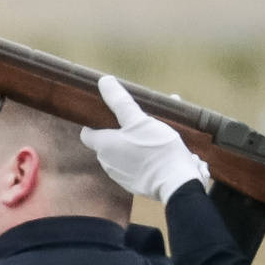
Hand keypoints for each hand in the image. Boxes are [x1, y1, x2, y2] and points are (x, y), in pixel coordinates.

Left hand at [79, 74, 208, 200]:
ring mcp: (122, 175)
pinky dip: (148, 152)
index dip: (95, 122)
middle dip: (124, 128)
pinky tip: (166, 144)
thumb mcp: (139, 120)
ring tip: (161, 128)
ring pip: (126, 150)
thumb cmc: (155, 149)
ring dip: (139, 138)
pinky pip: (139, 162)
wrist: (176, 184)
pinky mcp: (138, 183)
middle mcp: (107, 163)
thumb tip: (104, 81)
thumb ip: (121, 102)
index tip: (109, 113)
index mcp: (103, 146)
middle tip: (142, 117)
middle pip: (110, 140)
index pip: (87, 133)